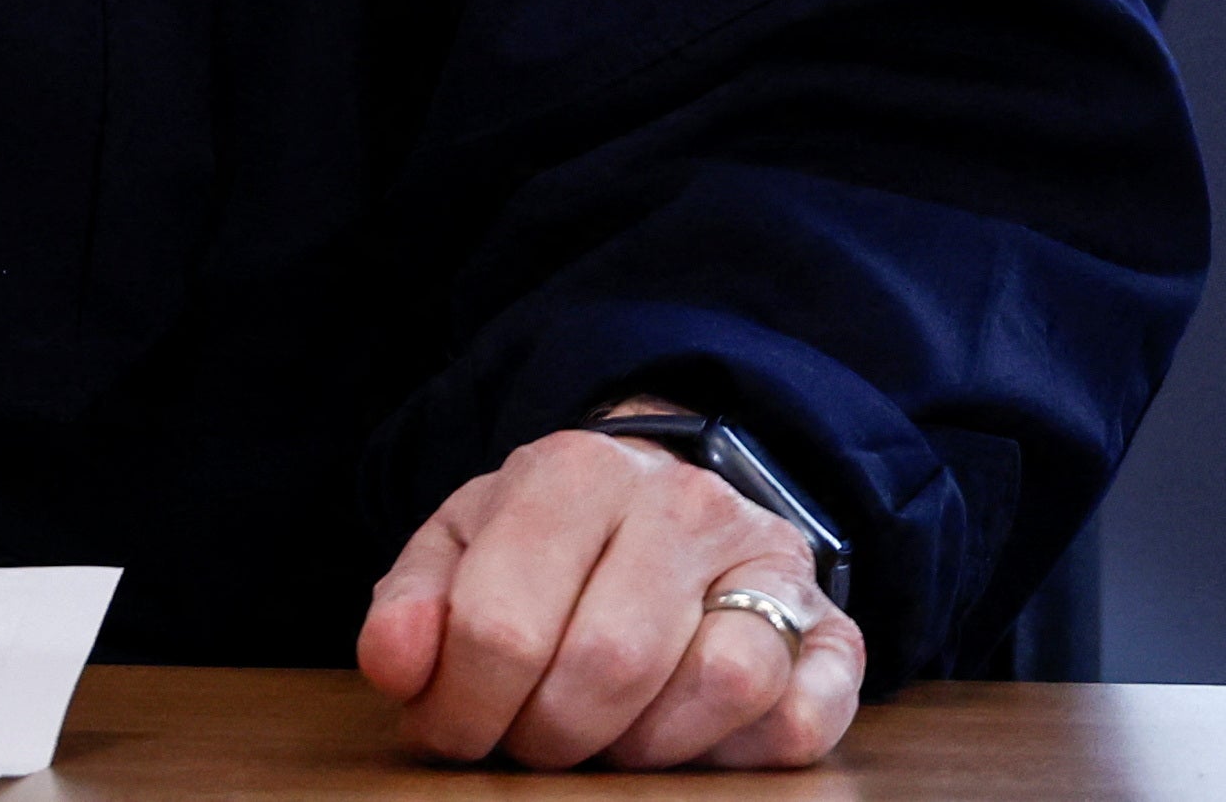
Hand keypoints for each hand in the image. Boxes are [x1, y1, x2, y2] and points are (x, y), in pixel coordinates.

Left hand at [357, 420, 864, 770]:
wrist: (664, 502)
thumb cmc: (549, 546)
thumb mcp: (463, 550)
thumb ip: (413, 605)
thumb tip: (394, 663)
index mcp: (575, 472)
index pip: (499, 625)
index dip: (462, 708)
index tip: (455, 729)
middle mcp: (683, 502)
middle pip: (608, 664)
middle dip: (549, 737)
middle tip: (530, 741)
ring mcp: (768, 559)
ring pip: (721, 682)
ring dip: (645, 748)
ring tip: (606, 738)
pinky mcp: (830, 627)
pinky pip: (801, 716)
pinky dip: (740, 753)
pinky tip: (688, 738)